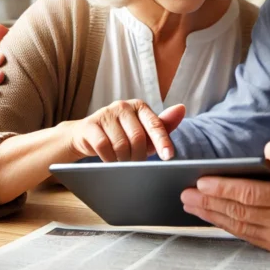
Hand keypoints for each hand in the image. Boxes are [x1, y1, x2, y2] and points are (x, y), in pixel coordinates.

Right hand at [67, 100, 186, 161]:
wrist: (87, 135)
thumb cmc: (121, 134)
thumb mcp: (143, 132)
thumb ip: (162, 125)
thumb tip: (181, 108)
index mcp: (140, 106)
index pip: (155, 125)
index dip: (162, 142)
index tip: (168, 157)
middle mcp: (123, 106)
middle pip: (138, 138)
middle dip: (138, 156)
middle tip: (135, 164)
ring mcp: (106, 113)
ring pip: (121, 144)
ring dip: (123, 159)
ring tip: (121, 161)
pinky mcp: (90, 124)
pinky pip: (103, 146)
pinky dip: (108, 158)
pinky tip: (109, 159)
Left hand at [180, 142, 269, 254]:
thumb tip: (269, 149)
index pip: (249, 194)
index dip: (223, 188)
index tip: (200, 182)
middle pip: (239, 212)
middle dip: (209, 203)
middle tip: (185, 194)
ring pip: (240, 227)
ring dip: (213, 216)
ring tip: (191, 206)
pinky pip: (248, 236)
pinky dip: (227, 226)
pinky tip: (212, 216)